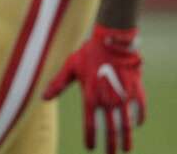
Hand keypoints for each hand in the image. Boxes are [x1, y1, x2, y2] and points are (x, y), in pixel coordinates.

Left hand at [43, 25, 144, 153]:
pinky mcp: (136, 92)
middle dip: (110, 146)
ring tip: (124, 149)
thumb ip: (58, 84)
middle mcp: (108, 101)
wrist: (111, 41)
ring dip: (126, 140)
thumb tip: (43, 97)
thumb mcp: (70, 67)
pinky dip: (138, 121)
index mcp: (91, 97)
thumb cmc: (88, 53)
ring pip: (126, 126)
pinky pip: (140, 112)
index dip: (90, 138)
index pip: (90, 125)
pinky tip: (135, 126)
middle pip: (110, 131)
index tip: (90, 148)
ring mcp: (123, 98)